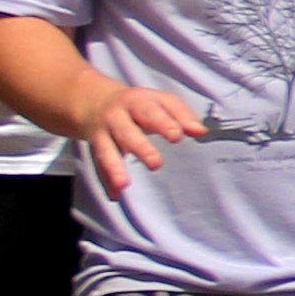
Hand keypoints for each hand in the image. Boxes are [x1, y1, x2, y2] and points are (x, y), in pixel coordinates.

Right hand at [70, 75, 204, 197]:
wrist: (94, 101)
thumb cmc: (138, 105)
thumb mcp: (160, 101)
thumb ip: (181, 115)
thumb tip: (201, 131)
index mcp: (137, 102)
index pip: (151, 111)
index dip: (164, 123)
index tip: (177, 136)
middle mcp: (117, 117)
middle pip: (127, 131)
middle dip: (140, 147)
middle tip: (155, 163)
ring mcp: (104, 134)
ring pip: (107, 150)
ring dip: (114, 167)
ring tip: (124, 184)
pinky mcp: (96, 150)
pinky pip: (99, 166)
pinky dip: (106, 181)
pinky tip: (116, 194)